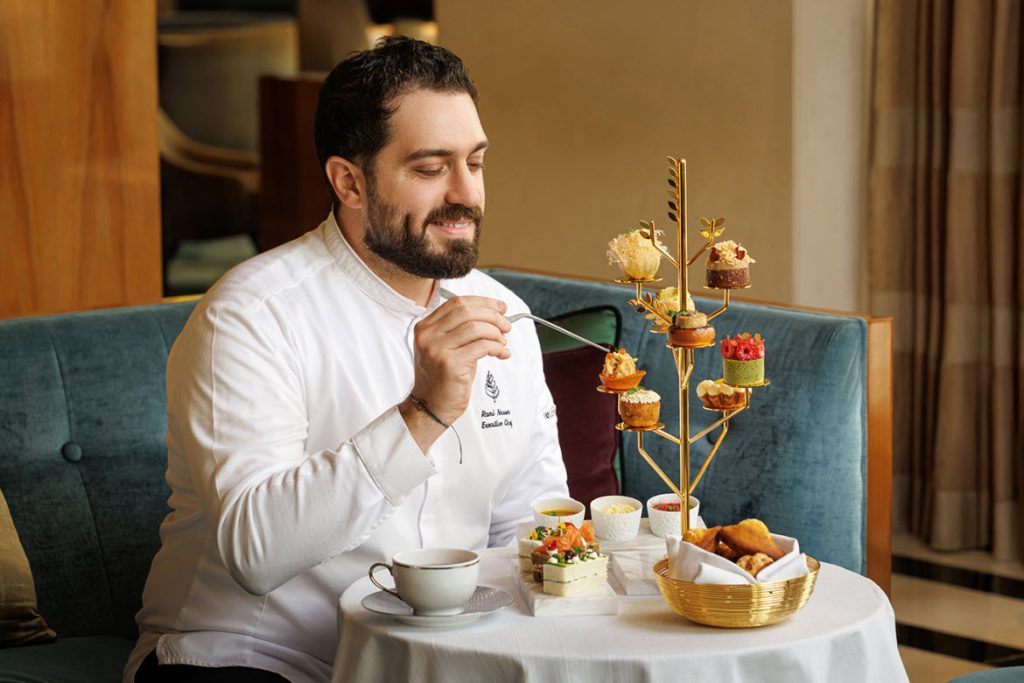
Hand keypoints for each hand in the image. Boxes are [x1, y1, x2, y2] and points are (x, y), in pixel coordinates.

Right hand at [410, 295, 511, 423]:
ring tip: (503, 342)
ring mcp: (437, 349)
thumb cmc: (443, 377)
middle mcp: (428, 335)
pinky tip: (502, 353)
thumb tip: (494, 315)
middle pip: (466, 312)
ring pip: (476, 328)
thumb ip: (462, 329)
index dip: (483, 303)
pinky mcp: (450, 364)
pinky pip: (482, 347)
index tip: (500, 308)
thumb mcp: (447, 347)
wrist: (430, 406)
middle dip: (493, 316)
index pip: (457, 303)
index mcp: (425, 327)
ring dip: (496, 333)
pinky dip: (497, 348)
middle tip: (506, 326)